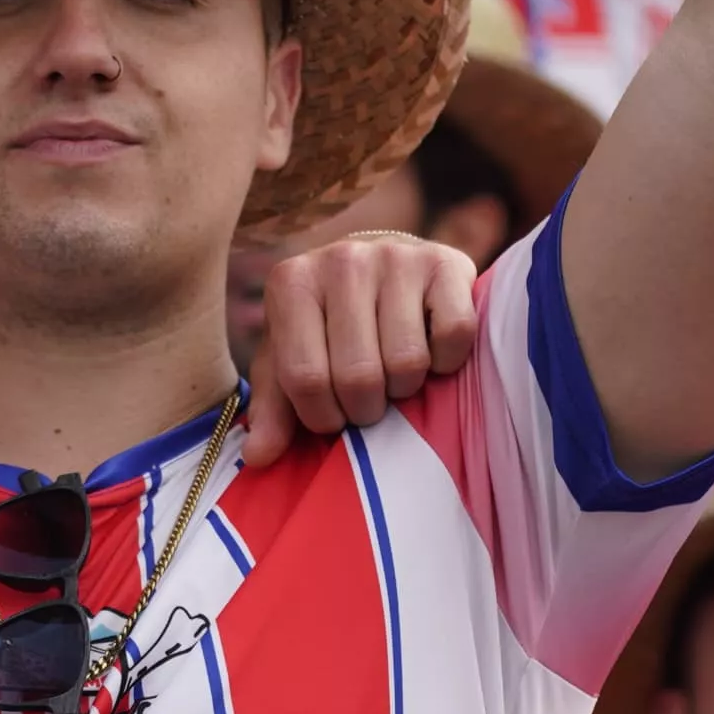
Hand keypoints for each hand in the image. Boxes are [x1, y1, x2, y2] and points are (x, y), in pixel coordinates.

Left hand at [239, 231, 484, 463]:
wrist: (382, 269)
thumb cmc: (329, 328)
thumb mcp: (291, 364)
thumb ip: (274, 410)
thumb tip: (258, 457)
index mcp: (292, 283)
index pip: (306, 379)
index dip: (324, 416)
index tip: (332, 413)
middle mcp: (342, 260)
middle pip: (359, 376)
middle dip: (366, 408)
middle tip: (368, 398)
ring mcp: (397, 256)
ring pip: (407, 362)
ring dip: (406, 386)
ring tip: (396, 373)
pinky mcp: (447, 262)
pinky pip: (454, 336)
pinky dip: (446, 360)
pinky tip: (429, 348)